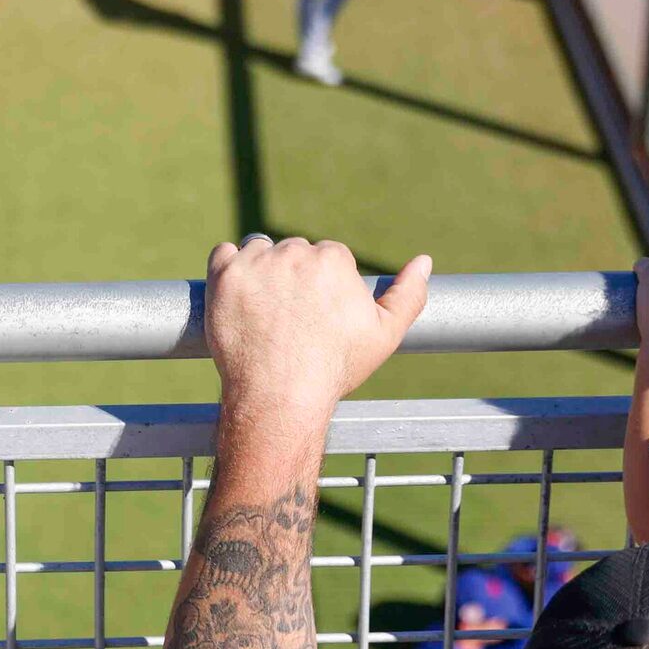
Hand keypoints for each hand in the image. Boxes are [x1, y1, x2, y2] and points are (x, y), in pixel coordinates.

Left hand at [204, 236, 429, 422]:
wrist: (280, 397)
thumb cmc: (335, 368)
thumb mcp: (385, 335)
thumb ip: (409, 294)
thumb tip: (425, 261)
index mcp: (333, 258)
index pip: (327, 257)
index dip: (323, 288)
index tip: (316, 316)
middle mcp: (295, 251)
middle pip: (294, 252)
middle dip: (293, 277)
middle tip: (289, 319)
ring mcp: (257, 262)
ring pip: (259, 251)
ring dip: (261, 271)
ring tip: (264, 312)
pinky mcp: (224, 275)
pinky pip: (224, 254)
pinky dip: (229, 270)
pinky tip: (239, 299)